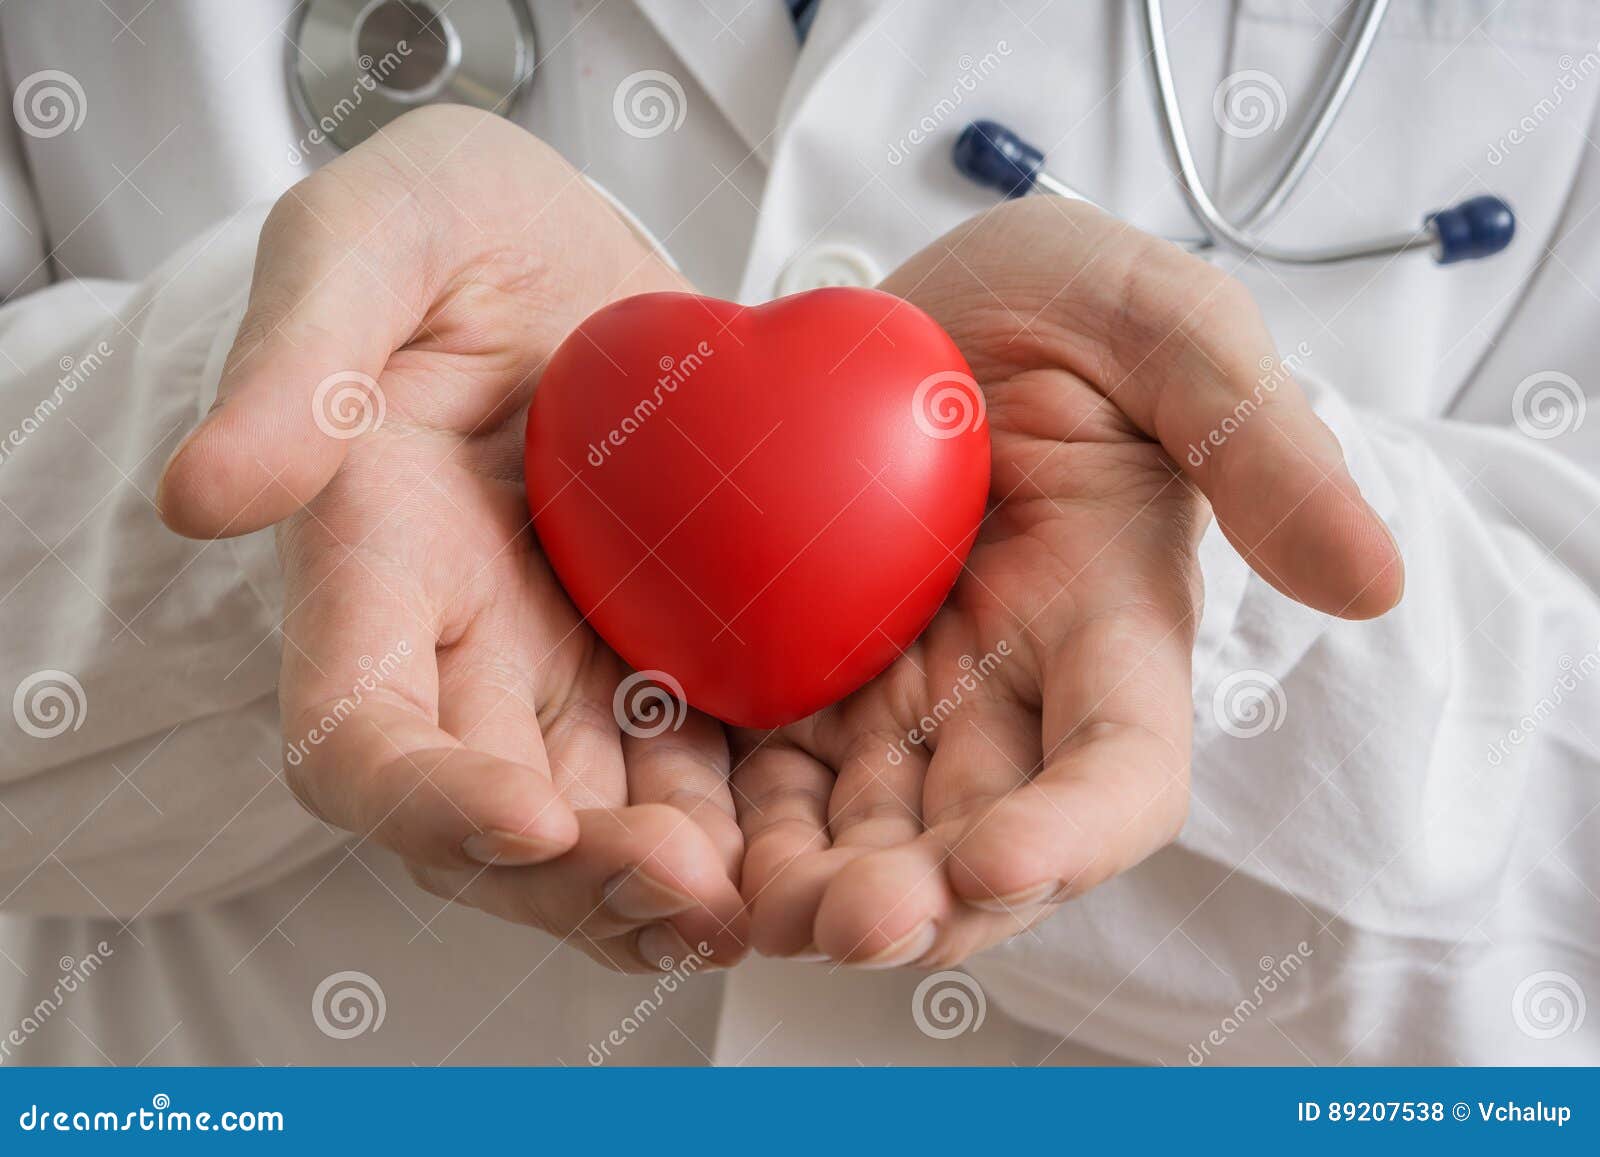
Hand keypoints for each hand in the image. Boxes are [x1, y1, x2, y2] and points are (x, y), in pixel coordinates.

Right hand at [159, 106, 745, 971]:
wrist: (575, 249)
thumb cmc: (454, 229)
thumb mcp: (371, 239)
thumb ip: (296, 358)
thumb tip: (203, 498)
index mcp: (375, 569)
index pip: (359, 736)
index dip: (425, 801)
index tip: (522, 819)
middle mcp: (467, 652)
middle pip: (496, 822)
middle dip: (583, 881)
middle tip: (692, 895)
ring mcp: (573, 668)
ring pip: (610, 822)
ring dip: (680, 887)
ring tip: (772, 907)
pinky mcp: (672, 657)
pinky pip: (708, 767)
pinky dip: (754, 822)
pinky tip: (823, 846)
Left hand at [732, 196, 1401, 967]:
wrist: (907, 297)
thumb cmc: (1057, 303)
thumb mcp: (1165, 329)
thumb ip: (1259, 438)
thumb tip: (1374, 582)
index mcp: (1109, 625)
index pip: (1119, 769)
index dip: (1074, 832)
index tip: (1002, 859)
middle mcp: (1006, 691)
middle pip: (979, 838)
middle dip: (924, 896)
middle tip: (850, 919)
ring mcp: (895, 696)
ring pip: (864, 832)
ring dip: (817, 889)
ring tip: (755, 909)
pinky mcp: (797, 680)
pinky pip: (762, 775)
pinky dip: (728, 822)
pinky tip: (677, 840)